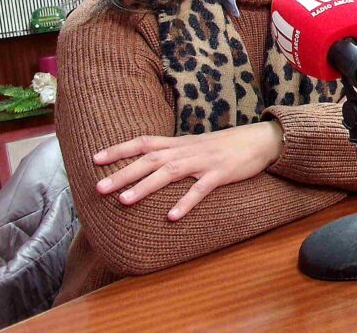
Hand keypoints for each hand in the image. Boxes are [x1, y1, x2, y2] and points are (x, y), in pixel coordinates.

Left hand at [93, 120, 283, 220]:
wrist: (261, 140)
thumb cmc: (226, 146)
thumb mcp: (196, 146)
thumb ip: (174, 153)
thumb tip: (149, 164)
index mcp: (180, 143)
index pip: (144, 142)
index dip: (119, 149)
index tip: (95, 159)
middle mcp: (187, 150)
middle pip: (150, 159)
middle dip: (122, 173)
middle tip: (99, 188)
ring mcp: (204, 162)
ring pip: (169, 172)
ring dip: (144, 186)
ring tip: (123, 200)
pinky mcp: (221, 174)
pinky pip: (200, 189)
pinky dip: (185, 202)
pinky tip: (171, 216)